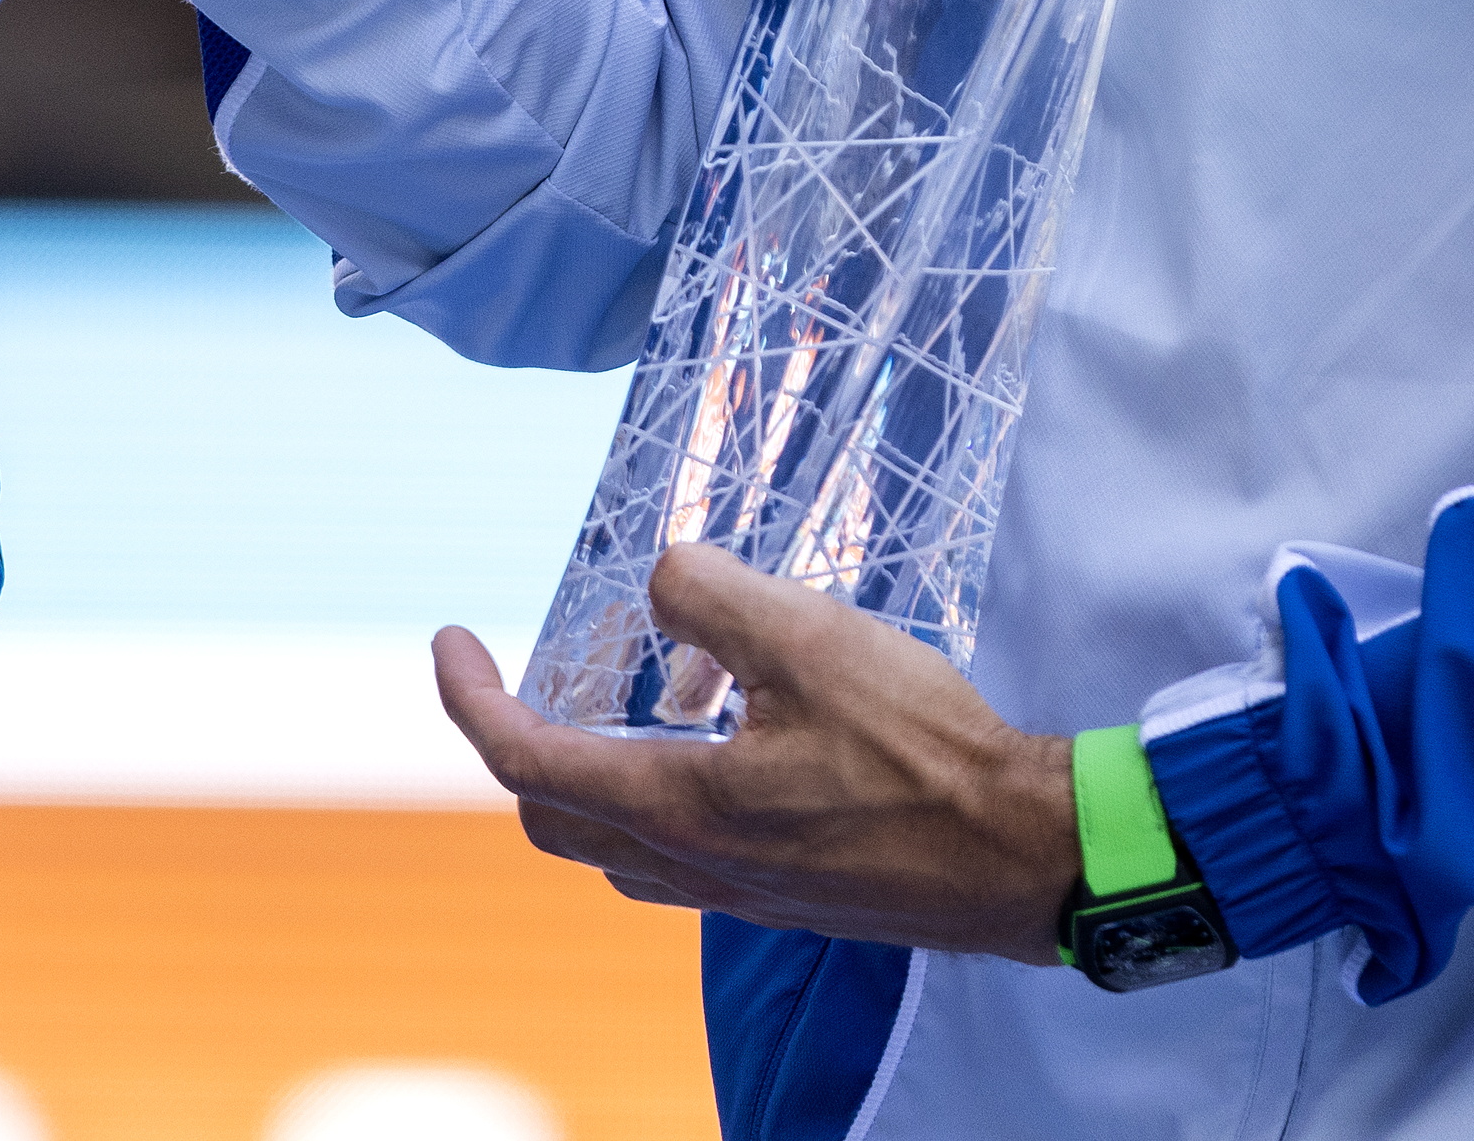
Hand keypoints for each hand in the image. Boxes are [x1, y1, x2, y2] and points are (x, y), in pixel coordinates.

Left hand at [427, 546, 1079, 965]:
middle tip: (536, 668)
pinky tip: (715, 738)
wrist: (1021, 856)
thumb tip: (659, 577)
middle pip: (554, 815)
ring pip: (614, 846)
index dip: (468, 697)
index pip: (523, 760)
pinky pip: (675, 855)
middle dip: (521, 739)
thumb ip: (711, 593)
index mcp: (677, 808)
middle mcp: (692, 865)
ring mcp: (738, 891)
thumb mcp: (808, 636)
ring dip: (590, 772)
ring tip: (626, 693)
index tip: (452, 640)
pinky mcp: (783, 896)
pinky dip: (654, 796)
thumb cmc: (922, 752)